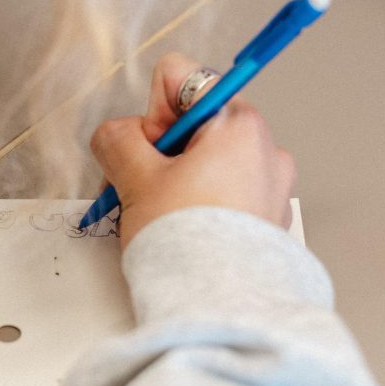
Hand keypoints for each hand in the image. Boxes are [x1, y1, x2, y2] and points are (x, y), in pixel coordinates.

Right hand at [90, 52, 295, 246]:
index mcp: (238, 123)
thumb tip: (115, 134)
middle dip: (161, 150)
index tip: (149, 153)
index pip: (179, 80)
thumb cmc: (185, 239)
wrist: (219, 305)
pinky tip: (184, 231)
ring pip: (205, 160)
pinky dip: (199, 203)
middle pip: (191, 122)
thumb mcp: (134, 177)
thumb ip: (117, 140)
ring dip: (177, 178)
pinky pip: (223, 193)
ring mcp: (269, 185)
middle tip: (147, 189)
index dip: (151, 114)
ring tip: (164, 216)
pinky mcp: (265, 219)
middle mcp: (264, 147)